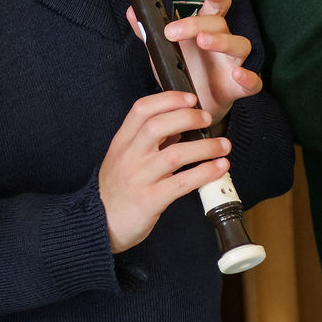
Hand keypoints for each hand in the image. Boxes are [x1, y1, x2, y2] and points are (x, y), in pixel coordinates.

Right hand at [98, 91, 232, 253]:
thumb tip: (181, 125)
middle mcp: (129, 156)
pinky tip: (219, 168)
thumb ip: (149, 141)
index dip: (168, 99)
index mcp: (122, 142)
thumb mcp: (124, 158)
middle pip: (158, 126)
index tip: (190, 98)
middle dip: (188, 118)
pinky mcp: (149, 200)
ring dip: (205, 147)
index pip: (141, 109)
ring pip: (175, 154)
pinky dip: (204, 173)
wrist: (98, 224)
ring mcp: (139, 178)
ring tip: (223, 146)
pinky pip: (181, 183)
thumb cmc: (116, 190)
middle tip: (207, 118)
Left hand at [134, 0, 260, 126]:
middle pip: (220, 23)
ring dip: (222, 41)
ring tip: (204, 41)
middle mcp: (223, 43)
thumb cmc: (184, 73)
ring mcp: (233, 64)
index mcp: (207, 30)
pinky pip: (253, 81)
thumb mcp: (164, 52)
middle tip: (173, 31)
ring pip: (240, 45)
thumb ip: (149, 33)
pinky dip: (250, 78)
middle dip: (197, 23)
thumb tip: (132, 12)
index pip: (217, 6)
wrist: (192, 107)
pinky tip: (238, 74)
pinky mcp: (239, 87)